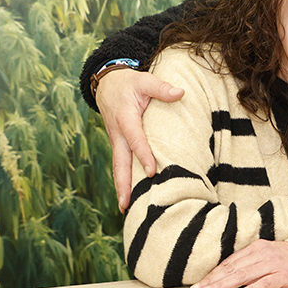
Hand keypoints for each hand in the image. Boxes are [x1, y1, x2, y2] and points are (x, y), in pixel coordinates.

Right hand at [95, 68, 183, 210]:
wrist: (106, 83)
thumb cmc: (129, 83)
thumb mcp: (144, 80)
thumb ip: (161, 88)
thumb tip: (180, 93)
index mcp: (125, 118)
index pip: (135, 139)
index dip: (144, 155)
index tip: (153, 171)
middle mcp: (118, 133)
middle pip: (120, 162)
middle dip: (123, 184)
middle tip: (126, 205)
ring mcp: (116, 140)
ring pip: (118, 166)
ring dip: (121, 187)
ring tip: (125, 208)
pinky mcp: (118, 143)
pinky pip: (121, 163)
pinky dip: (123, 179)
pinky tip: (129, 194)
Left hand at [190, 240, 287, 287]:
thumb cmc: (286, 258)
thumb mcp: (265, 254)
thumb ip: (247, 261)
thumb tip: (224, 273)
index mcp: (256, 247)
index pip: (230, 262)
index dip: (213, 273)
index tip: (199, 284)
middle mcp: (262, 254)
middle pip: (233, 268)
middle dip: (214, 280)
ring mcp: (273, 264)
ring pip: (244, 275)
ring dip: (225, 285)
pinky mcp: (283, 275)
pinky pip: (265, 283)